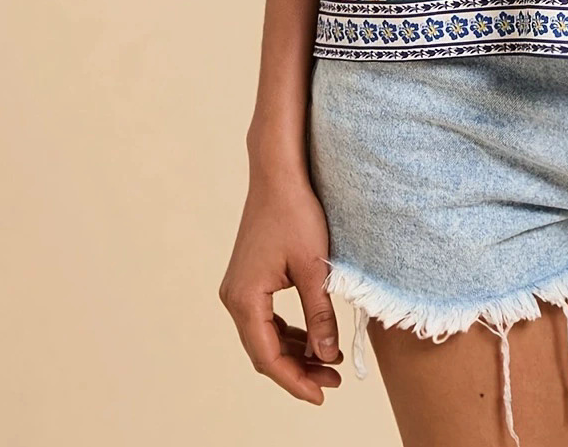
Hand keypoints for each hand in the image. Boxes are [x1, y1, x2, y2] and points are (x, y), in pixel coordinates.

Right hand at [219, 170, 344, 404]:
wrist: (278, 173)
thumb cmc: (296, 213)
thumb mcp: (314, 267)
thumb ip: (319, 314)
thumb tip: (327, 355)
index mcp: (245, 299)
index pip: (268, 357)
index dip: (295, 381)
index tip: (322, 395)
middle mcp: (234, 298)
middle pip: (264, 352)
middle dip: (298, 370)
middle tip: (333, 380)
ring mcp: (239, 289)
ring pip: (265, 337)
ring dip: (295, 353)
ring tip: (329, 364)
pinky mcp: (248, 280)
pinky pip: (266, 319)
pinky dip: (289, 333)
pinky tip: (313, 338)